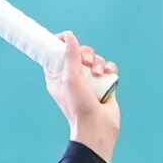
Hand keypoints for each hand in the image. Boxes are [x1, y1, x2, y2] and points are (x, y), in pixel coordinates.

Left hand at [45, 32, 118, 162]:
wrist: (97, 126)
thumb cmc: (79, 106)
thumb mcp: (70, 78)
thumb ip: (70, 56)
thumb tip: (69, 36)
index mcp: (57, 77)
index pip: (54, 54)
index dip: (60, 44)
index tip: (66, 38)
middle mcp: (71, 77)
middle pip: (78, 53)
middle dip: (85, 53)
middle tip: (86, 61)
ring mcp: (88, 81)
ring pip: (94, 59)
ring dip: (98, 63)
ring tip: (98, 74)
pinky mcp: (103, 84)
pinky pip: (106, 68)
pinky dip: (109, 69)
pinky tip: (108, 75)